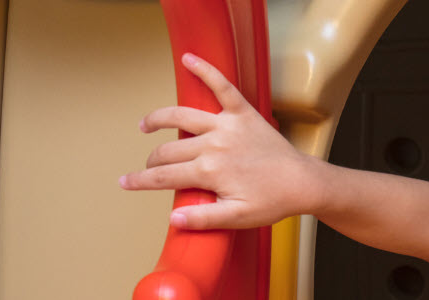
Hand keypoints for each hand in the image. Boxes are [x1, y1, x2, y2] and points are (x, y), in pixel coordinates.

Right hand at [121, 53, 325, 229]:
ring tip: (146, 126)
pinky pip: (222, 87)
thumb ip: (203, 218)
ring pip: (181, 117)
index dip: (139, 181)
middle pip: (168, 150)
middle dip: (152, 161)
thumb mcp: (237, 217)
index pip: (163, 177)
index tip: (124, 183)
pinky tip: (189, 59)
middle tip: (150, 168)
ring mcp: (227, 126)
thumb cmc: (272, 201)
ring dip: (158, 119)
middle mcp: (214, 145)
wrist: (303, 182)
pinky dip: (205, 70)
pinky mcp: (243, 112)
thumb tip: (172, 218)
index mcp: (209, 172)